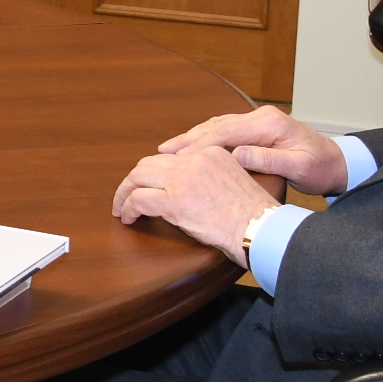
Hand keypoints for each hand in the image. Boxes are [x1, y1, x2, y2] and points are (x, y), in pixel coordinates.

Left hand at [112, 145, 278, 264]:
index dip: (154, 172)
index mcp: (210, 153)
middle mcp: (194, 160)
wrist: (261, 228)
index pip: (171, 157)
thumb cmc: (253, 216)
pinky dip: (128, 208)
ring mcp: (182, 179)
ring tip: (121, 208)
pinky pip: (138, 199)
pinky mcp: (173, 200)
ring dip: (124, 193)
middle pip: (149, 163)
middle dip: (134, 180)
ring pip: (138, 177)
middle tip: (127, 195)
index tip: (148, 184)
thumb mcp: (233, 181)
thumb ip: (209, 176)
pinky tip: (128, 218)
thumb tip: (186, 188)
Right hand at [156, 107, 349, 195]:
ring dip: (193, 137)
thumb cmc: (321, 168)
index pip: (225, 132)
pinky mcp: (257, 128)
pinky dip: (205, 138)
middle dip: (188, 138)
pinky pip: (225, 130)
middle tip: (162, 151)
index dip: (198, 145)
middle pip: (216, 125)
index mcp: (269, 124)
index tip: (177, 158)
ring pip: (217, 126)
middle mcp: (261, 117)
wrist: (339, 162)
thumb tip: (236, 155)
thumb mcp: (299, 168)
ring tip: (169, 149)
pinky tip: (192, 146)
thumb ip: (268, 160)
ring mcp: (258, 120)